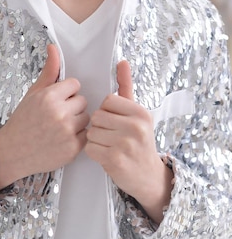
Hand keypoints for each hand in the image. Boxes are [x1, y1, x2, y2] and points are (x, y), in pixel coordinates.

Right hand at [0, 44, 89, 189]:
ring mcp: (67, 132)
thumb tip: (53, 47)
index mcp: (49, 96)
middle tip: (56, 115)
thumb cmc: (23, 120)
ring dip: (77, 121)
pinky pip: (87, 135)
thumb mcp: (34, 93)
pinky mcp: (73, 149)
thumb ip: (49, 71)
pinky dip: (77, 137)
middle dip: (72, 106)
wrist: (12, 151)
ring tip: (59, 127)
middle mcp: (59, 113)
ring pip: (86, 117)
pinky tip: (62, 138)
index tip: (56, 100)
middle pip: (82, 101)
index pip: (75, 84)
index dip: (67, 92)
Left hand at [85, 60, 172, 223]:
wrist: (148, 176)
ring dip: (95, 140)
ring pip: (91, 132)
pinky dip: (93, 152)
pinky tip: (106, 155)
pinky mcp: (115, 160)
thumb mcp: (136, 114)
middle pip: (97, 116)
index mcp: (141, 113)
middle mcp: (136, 127)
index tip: (116, 122)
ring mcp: (126, 144)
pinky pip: (89, 147)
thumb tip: (122, 61)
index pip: (107, 101)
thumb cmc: (138, 141)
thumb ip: (126, 86)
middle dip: (99, 126)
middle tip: (112, 136)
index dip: (106, 111)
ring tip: (109, 146)